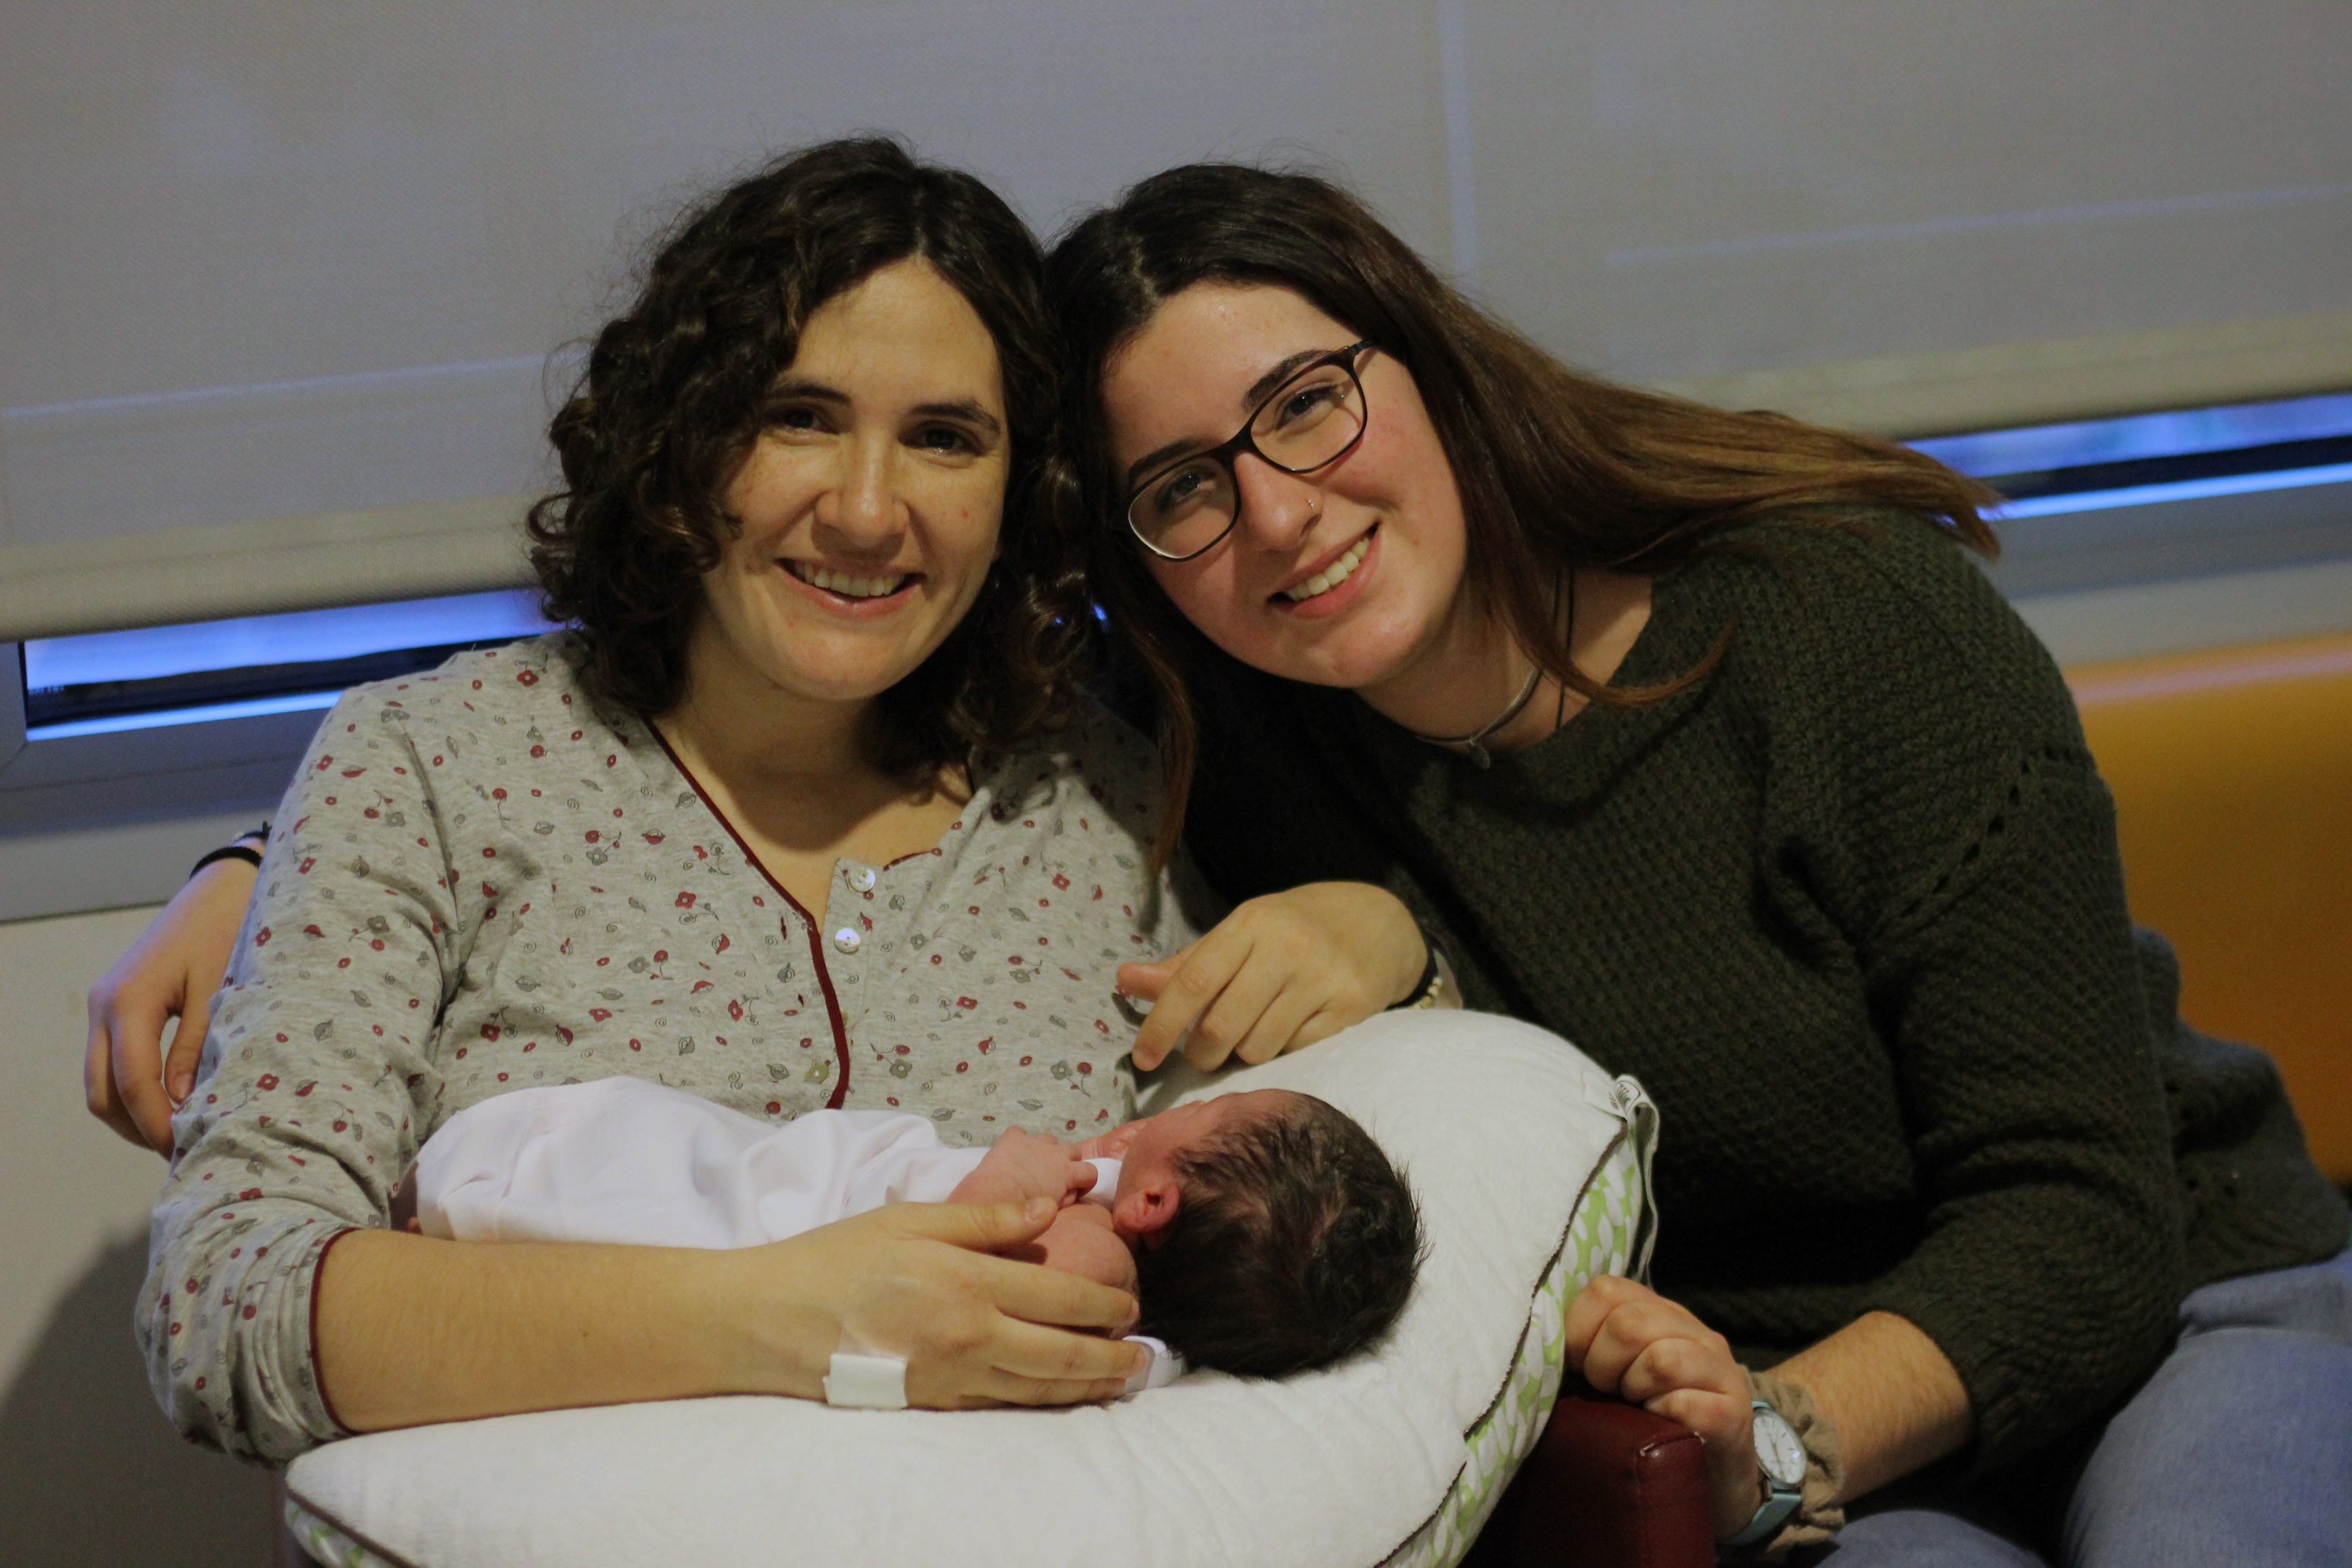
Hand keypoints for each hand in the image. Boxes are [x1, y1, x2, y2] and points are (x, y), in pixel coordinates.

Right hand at [85, 856, 256, 1153]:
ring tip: (180, 1133)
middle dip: (137, 1127)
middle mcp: (104, 1005)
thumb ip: (198, 1047)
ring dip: (132, 1113)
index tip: (184, 1150)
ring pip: (100, 1082)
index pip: (133, 1081)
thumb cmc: (229, 932)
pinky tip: (172, 1103)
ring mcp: (103, 1007)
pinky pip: (111, 1063)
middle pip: (101, 1092)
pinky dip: (133, 1090)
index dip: (155, 1123)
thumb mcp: (221, 991)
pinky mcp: (115, 1007)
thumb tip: (181, 1105)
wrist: (221, 890)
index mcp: (129, 999)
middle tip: (182, 1150)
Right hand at [751, 1197, 1145, 1408]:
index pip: (1061, 1295)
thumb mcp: (912, 1219)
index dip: (1105, 1303)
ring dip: (1089, 1385)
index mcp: (970, 1280)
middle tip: (1146, 1356)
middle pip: (1063, 1353)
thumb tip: (1049, 1210)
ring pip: (1040, 1388)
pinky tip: (1061, 1396)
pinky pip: (1003, 1405)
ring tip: (1123, 1380)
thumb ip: (985, 1218)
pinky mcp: (935, 1402)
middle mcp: (972, 1334)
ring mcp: (954, 1376)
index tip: (1132, 1305)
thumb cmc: (840, 1258)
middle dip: (1113, 1356)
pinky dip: (1042, 1401)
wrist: (776, 1319)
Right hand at [950, 1127, 1095, 1206]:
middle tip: (1046, 1177)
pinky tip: (1076, 1194)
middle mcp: (1035, 1142)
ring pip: (1074, 1151)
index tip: (1021, 1167)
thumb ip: (994, 1173)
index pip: (1021, 1135)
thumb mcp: (981, 1175)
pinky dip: (1085, 1182)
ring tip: (1066, 1184)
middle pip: (1051, 1141)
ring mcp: (1054, 1156)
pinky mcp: (1068, 1174)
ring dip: (1071, 1165)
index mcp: (1011, 1141)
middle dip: (1051, 1156)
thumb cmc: (979, 1190)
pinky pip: (1088, 1173)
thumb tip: (992, 1186)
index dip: (1025, 1151)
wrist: (995, 1197)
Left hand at [1116, 882, 1425, 1071]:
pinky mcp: (1352, 1006)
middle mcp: (1286, 947)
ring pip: (1258, 1048)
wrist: (1379, 922)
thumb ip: (1185, 966)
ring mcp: (1321, 977)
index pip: (1193, 981)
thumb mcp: (1239, 935)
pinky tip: (1291, 1029)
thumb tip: (1124, 981)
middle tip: (1204, 1054)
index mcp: (1249, 924)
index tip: (1142, 1058)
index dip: (1161, 1025)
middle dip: (1202, 1054)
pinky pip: (1297, 1052)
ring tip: (1254, 1032)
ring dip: (1244, 1053)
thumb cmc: (1293, 931)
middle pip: (1222, 1026)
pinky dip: (1283, 1052)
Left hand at [1564, 1275, 1762, 1540]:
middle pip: (1630, 1323)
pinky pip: (1683, 1405)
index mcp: (1661, 1313)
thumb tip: (1538, 1342)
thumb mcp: (1616, 1375)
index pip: (1606, 1290)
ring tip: (1634, 1408)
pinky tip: (1658, 1429)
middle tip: (1606, 1391)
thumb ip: (1589, 1346)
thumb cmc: (1648, 1422)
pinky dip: (1660, 1419)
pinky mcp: (1732, 1415)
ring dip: (1632, 1390)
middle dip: (1601, 1364)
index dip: (1577, 1329)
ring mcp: (1720, 1371)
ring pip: (1661, 1359)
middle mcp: (1695, 1332)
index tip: (1575, 1364)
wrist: (1712, 1479)